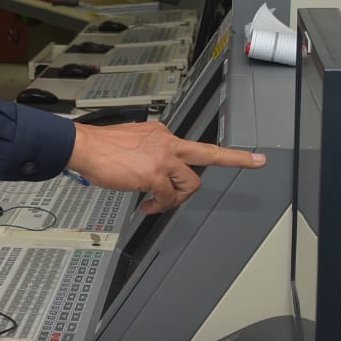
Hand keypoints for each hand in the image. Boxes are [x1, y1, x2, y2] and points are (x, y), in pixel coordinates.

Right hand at [66, 121, 265, 214]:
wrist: (83, 146)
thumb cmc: (99, 147)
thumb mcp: (130, 142)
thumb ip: (147, 152)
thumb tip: (149, 168)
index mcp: (160, 134)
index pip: (193, 145)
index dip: (223, 152)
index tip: (248, 154)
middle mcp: (166, 142)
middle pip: (208, 154)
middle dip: (235, 159)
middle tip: (256, 161)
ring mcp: (162, 158)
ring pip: (189, 183)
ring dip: (176, 197)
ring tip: (158, 202)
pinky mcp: (154, 174)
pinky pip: (166, 196)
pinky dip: (158, 205)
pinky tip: (146, 206)